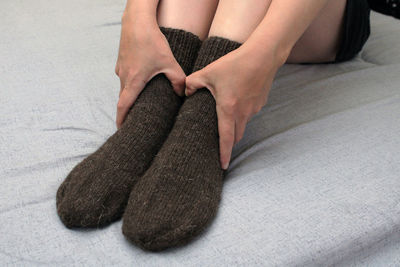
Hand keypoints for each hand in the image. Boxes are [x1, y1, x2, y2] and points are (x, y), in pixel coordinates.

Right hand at [114, 14, 185, 128]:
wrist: (136, 20)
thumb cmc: (151, 41)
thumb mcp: (169, 62)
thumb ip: (177, 80)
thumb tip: (181, 93)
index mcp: (134, 80)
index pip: (124, 106)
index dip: (121, 119)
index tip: (121, 130)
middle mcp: (124, 76)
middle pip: (123, 99)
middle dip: (127, 111)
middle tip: (134, 122)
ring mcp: (121, 68)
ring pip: (124, 88)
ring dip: (130, 97)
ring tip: (140, 104)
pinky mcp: (122, 61)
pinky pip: (125, 77)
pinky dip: (131, 84)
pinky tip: (141, 82)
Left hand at [185, 44, 281, 169]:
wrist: (263, 55)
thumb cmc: (235, 63)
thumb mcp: (208, 71)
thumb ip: (192, 83)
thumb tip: (185, 91)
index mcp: (228, 109)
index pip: (226, 138)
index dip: (224, 153)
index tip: (223, 166)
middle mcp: (243, 113)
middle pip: (236, 136)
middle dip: (229, 144)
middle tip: (220, 147)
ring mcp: (254, 109)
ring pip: (243, 125)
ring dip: (235, 128)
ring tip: (226, 124)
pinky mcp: (260, 102)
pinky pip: (249, 113)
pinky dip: (242, 114)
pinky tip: (237, 103)